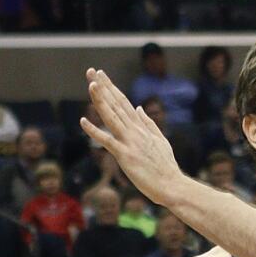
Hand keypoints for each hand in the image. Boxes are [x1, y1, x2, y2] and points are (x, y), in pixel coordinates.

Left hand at [81, 69, 185, 208]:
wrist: (172, 185)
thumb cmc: (166, 167)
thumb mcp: (160, 141)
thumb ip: (149, 123)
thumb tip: (138, 108)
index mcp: (142, 127)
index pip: (124, 102)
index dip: (111, 88)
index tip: (101, 75)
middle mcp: (135, 131)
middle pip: (116, 104)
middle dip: (103, 87)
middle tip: (91, 71)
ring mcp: (130, 142)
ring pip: (112, 117)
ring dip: (101, 100)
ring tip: (90, 84)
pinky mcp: (125, 155)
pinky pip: (107, 141)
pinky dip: (94, 131)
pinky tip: (83, 121)